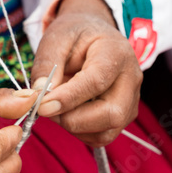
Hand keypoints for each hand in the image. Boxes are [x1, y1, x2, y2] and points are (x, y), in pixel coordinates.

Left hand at [30, 0, 142, 146]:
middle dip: (72, 118)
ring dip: (75, 127)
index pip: (96, 82)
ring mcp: (132, 101)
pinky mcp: (124, 116)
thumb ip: (47, 65)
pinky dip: (80, 132)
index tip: (42, 106)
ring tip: (56, 107)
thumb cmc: (76, 36)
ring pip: (107, 131)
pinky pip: (102, 136)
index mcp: (116, 52)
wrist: (95, 36)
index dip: (68, 98)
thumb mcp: (56, 39)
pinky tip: (68, 113)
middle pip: (111, 113)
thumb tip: (40, 94)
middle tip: (46, 108)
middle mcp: (131, 79)